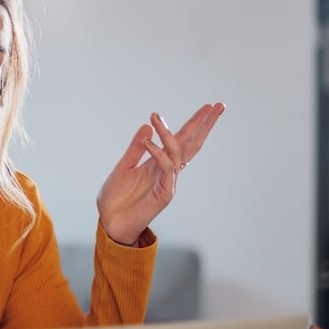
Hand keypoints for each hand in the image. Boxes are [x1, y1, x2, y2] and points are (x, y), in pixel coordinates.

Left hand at [97, 103, 224, 244]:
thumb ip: (135, 148)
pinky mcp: (165, 193)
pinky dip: (158, 153)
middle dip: (205, 125)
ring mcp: (169, 182)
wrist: (110, 223)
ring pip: (178, 152)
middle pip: (192, 144)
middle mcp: (168, 171)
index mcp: (159, 163)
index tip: (208, 107)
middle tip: (218, 105)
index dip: (195, 123)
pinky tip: (149, 141)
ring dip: (169, 133)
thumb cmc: (116, 199)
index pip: (182, 140)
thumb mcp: (123, 167)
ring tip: (156, 116)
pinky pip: (166, 168)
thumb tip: (147, 126)